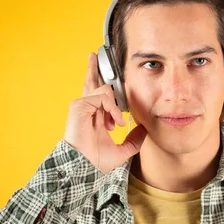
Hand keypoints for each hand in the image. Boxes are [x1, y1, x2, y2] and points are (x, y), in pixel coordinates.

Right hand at [63, 52, 146, 173]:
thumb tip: (145, 129)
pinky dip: (112, 109)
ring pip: (104, 89)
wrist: (86, 168)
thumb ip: (134, 139)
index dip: (109, 92)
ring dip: (115, 107)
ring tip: (117, 124)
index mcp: (95, 116)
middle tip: (95, 55)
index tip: (118, 91)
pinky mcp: (79, 105)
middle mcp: (87, 108)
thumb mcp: (123, 150)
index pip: (99, 96)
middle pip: (91, 82)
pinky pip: (102, 97)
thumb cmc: (98, 162)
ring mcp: (82, 105)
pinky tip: (114, 123)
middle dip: (94, 68)